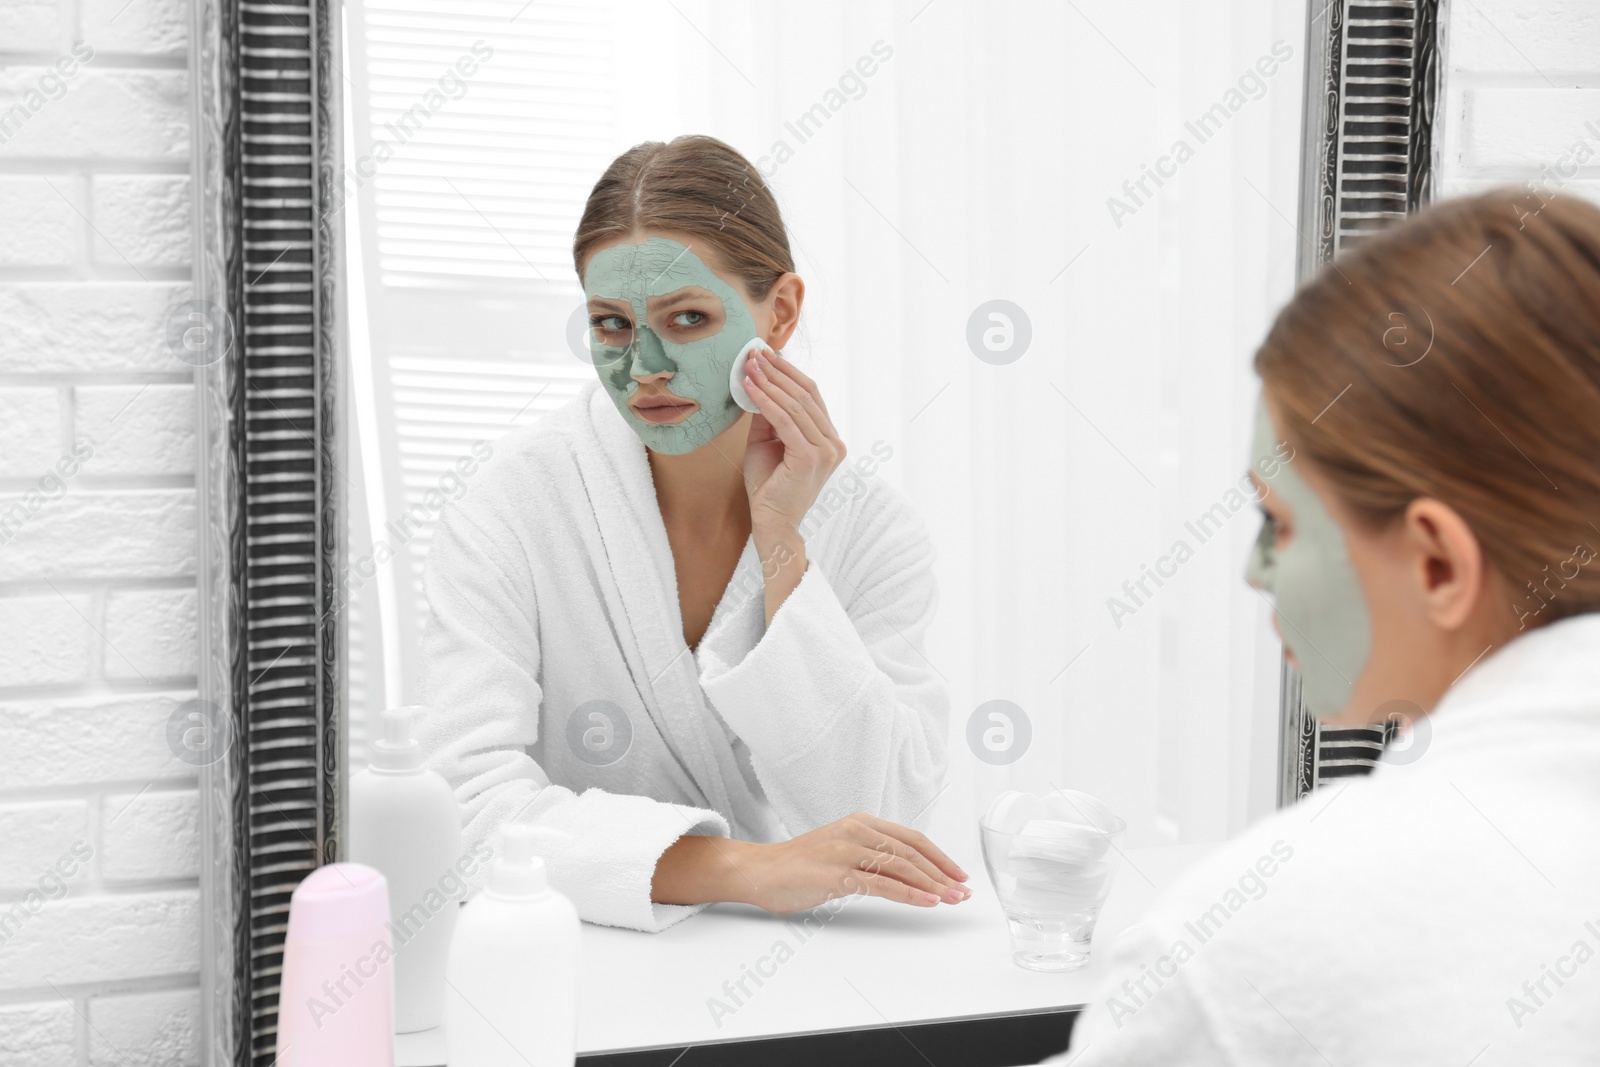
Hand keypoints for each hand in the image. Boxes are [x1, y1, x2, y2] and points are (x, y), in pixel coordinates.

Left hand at [741, 347, 844, 537]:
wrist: (772, 523)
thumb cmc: (769, 486)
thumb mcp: (767, 442)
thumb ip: (768, 415)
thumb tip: (758, 381)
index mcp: (829, 439)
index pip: (811, 396)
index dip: (788, 373)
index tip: (766, 355)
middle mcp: (834, 443)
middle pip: (806, 395)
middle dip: (778, 371)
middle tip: (755, 353)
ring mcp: (826, 451)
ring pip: (796, 405)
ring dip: (769, 382)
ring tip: (749, 365)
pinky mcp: (810, 458)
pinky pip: (785, 421)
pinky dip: (765, 401)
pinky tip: (749, 387)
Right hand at [741, 812, 971, 913]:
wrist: (760, 871)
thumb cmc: (799, 865)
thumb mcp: (840, 848)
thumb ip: (869, 852)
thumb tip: (906, 870)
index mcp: (860, 822)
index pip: (911, 838)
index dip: (939, 856)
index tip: (958, 873)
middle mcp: (856, 832)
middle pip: (912, 852)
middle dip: (943, 872)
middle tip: (963, 890)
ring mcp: (847, 852)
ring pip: (902, 867)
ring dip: (933, 885)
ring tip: (952, 899)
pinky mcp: (837, 874)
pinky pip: (882, 885)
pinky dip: (909, 894)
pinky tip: (927, 901)